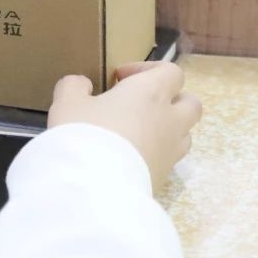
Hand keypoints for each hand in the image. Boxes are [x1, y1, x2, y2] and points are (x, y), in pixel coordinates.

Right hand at [47, 61, 200, 189]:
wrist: (95, 187)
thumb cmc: (85, 133)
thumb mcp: (67, 103)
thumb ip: (74, 87)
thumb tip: (82, 85)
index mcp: (150, 92)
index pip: (171, 71)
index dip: (149, 70)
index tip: (121, 79)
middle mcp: (169, 118)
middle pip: (190, 102)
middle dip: (171, 99)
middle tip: (141, 105)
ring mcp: (172, 150)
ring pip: (185, 133)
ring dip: (169, 128)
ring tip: (140, 133)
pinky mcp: (166, 176)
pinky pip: (170, 159)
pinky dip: (158, 154)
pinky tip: (132, 158)